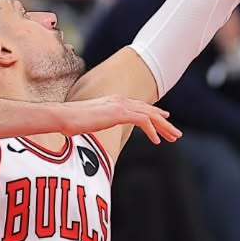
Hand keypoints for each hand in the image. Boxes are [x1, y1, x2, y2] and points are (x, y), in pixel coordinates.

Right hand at [63, 94, 180, 143]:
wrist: (63, 117)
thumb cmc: (72, 122)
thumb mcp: (92, 122)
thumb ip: (101, 122)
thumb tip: (101, 129)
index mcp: (114, 101)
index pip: (140, 107)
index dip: (155, 114)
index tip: (165, 120)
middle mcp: (119, 100)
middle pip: (149, 110)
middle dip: (164, 122)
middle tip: (176, 134)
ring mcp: (120, 105)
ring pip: (150, 115)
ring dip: (163, 127)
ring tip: (173, 138)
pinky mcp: (119, 113)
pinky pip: (142, 121)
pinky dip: (151, 130)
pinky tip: (157, 141)